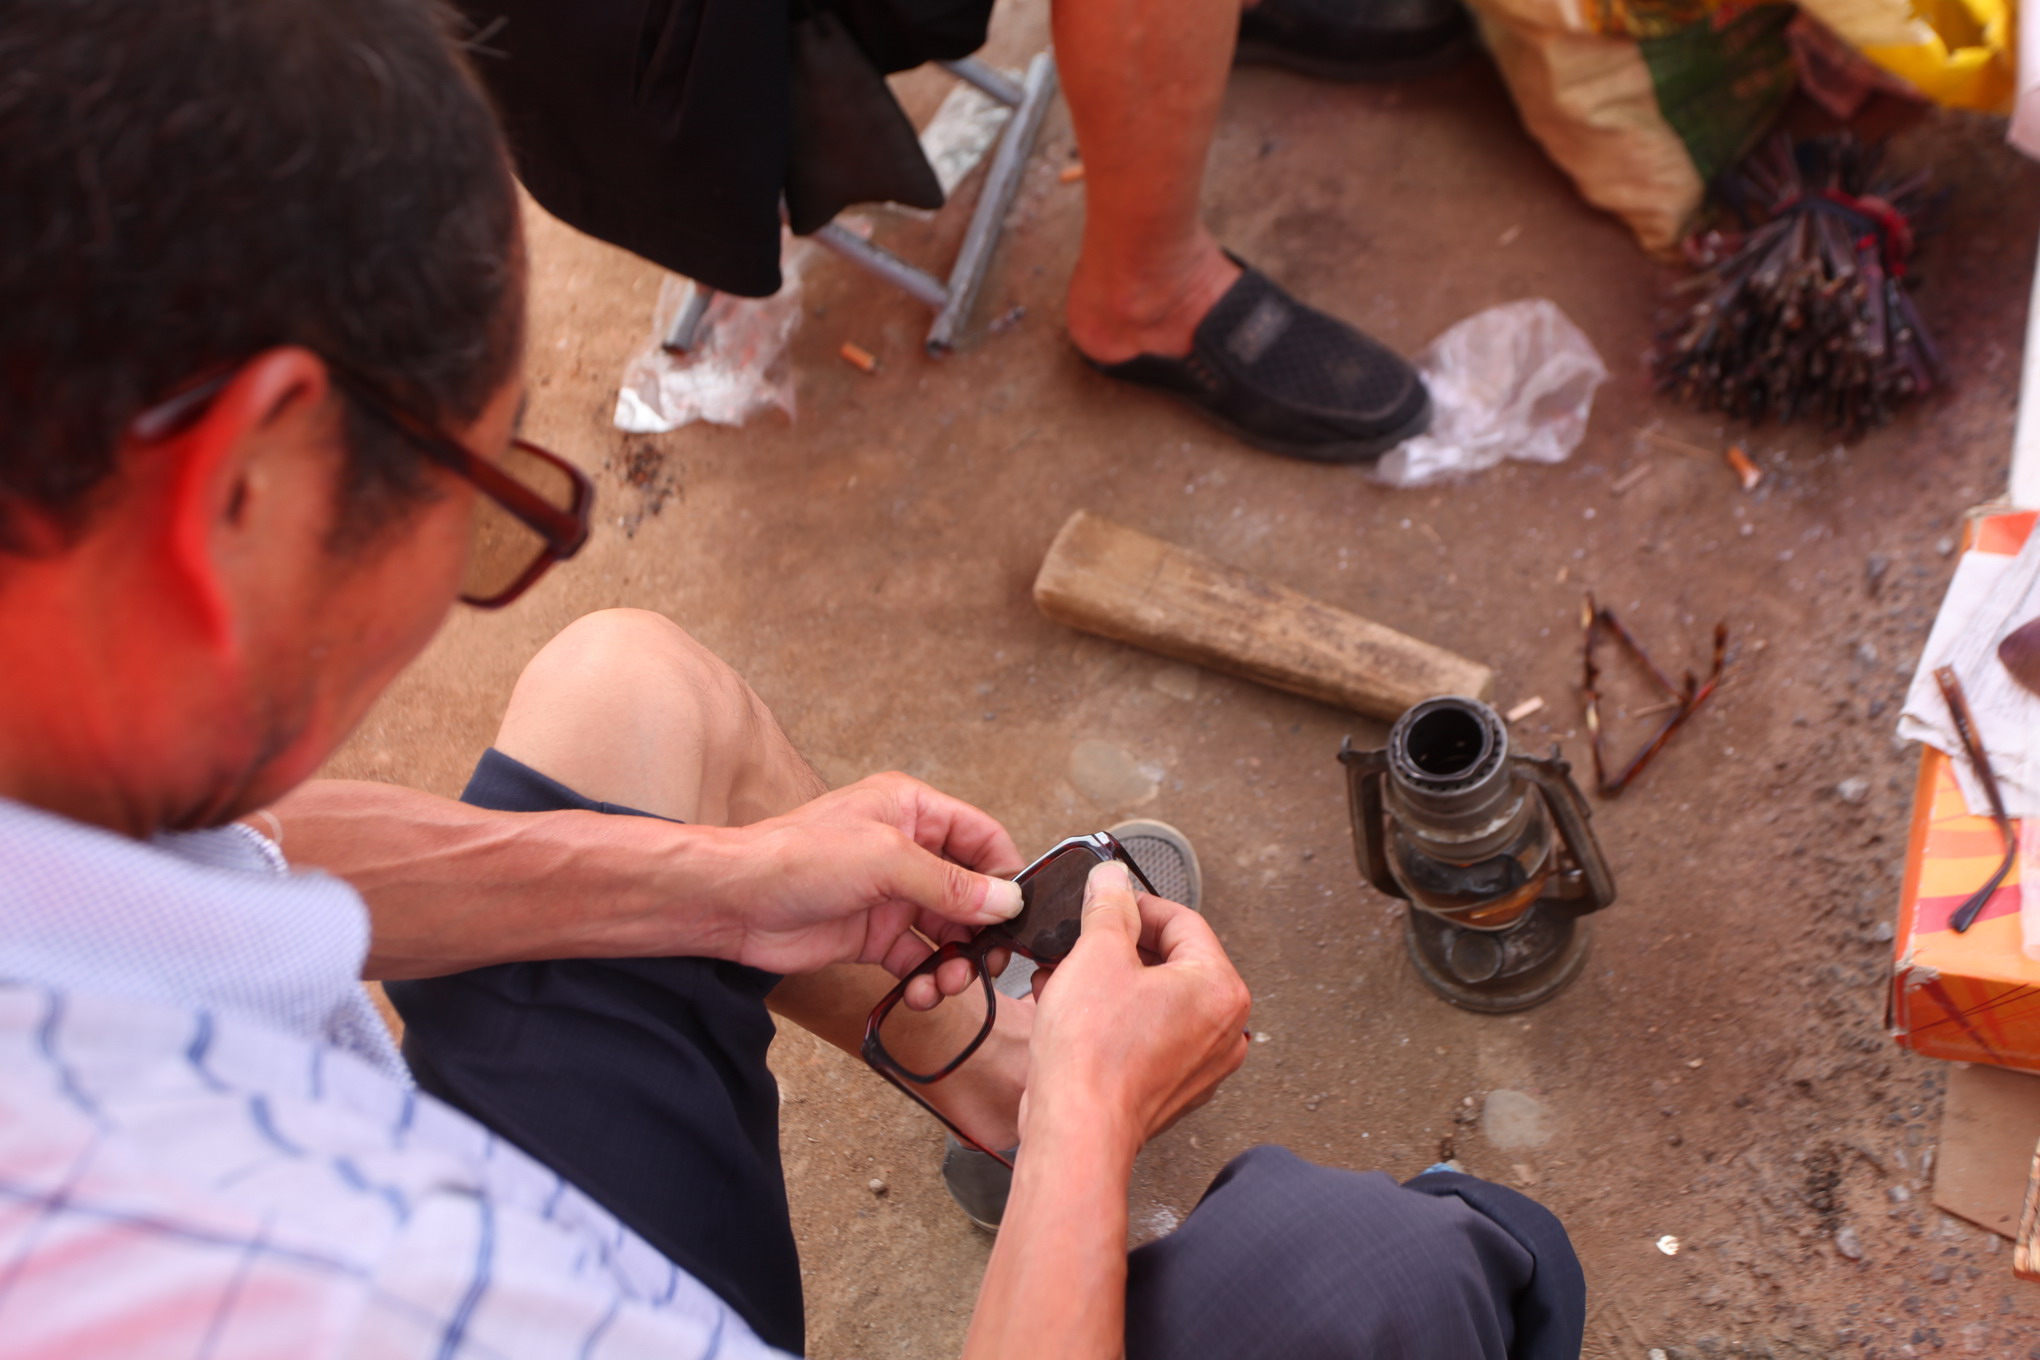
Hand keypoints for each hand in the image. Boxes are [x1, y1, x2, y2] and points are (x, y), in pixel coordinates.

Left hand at [713, 772, 1024, 980]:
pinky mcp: (873, 936)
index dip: (1005, 875)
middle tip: (988, 960)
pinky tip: (920, 992)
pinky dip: (927, 980)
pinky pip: (919, 960)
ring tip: (948, 982)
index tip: (1018, 914)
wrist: (734, 903)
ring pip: (948, 932)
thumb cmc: (796, 858)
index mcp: (913, 811)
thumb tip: (1006, 901)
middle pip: (971, 892)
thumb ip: (950, 883)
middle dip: (984, 929)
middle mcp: (907, 850)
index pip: (982, 838)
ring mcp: (890, 896)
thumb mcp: (886, 860)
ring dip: (957, 961)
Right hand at [1020, 861, 1249, 1155]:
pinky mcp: (1171, 1090)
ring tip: (1064, 977)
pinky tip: (1069, 1012)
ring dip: (1107, 982)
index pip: (1184, 922)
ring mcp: (1200, 1065)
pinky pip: (1145, 1036)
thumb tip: (1113, 881)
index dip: (1136, 905)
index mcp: (1221, 989)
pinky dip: (1112, 1019)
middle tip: (1080, 941)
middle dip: (1116, 948)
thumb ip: (1109, 907)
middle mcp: (1223, 1030)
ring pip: (1153, 1000)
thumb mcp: (1097, 953)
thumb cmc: (1093, 1055)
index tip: (1107, 902)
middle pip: (1170, 962)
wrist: (1076, 1131)